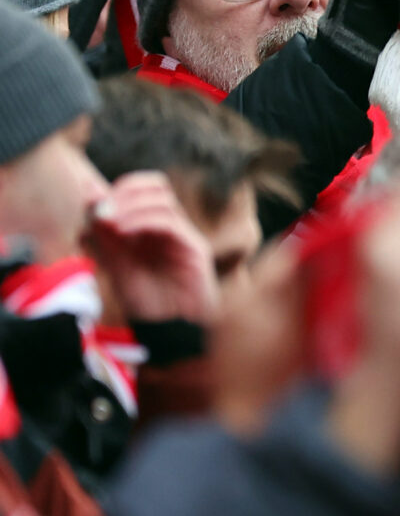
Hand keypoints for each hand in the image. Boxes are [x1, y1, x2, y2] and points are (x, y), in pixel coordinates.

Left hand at [85, 172, 215, 326]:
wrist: (170, 330)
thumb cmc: (147, 300)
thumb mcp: (114, 262)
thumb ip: (102, 232)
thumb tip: (88, 197)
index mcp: (155, 227)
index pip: (144, 187)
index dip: (120, 188)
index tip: (93, 203)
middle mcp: (173, 227)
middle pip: (157, 185)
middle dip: (125, 191)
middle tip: (100, 209)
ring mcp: (186, 236)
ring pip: (163, 200)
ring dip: (130, 204)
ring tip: (108, 220)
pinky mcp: (195, 249)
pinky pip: (169, 222)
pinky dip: (141, 219)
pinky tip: (123, 230)